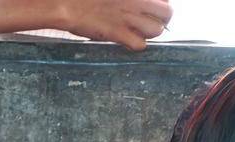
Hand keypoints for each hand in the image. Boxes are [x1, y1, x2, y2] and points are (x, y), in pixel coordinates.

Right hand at [55, 0, 171, 50]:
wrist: (68, 3)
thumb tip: (134, 3)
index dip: (160, 2)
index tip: (151, 5)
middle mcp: (137, 1)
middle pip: (167, 13)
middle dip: (161, 19)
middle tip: (150, 20)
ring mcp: (128, 18)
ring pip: (156, 30)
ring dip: (150, 32)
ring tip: (139, 31)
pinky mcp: (118, 34)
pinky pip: (140, 45)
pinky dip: (137, 44)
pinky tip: (128, 39)